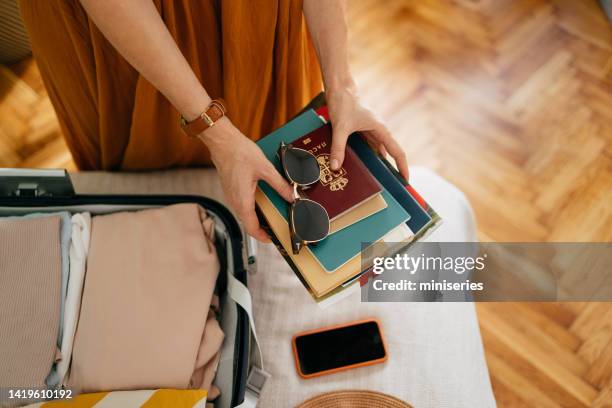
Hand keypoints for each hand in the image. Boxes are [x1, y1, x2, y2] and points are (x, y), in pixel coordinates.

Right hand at [199, 117, 293, 241]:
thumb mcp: (265, 169)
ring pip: (245, 214)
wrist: (223, 142)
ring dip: (257, 219)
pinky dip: (253, 209)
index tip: (274, 239)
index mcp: (243, 201)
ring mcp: (231, 196)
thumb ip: (279, 184)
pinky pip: (242, 205)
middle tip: (277, 228)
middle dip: (262, 229)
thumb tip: (292, 196)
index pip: (252, 229)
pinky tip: (262, 201)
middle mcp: (235, 202)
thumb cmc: (239, 153)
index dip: (263, 237)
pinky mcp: (231, 190)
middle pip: (248, 224)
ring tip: (272, 217)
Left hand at [327, 87, 408, 179]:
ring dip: (377, 164)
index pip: (397, 152)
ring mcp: (371, 131)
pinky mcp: (362, 130)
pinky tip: (359, 166)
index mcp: (381, 130)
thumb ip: (338, 148)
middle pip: (389, 154)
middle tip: (390, 187)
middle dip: (391, 170)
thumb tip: (336, 167)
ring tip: (375, 181)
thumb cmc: (344, 104)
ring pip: (377, 151)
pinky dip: (365, 157)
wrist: (339, 89)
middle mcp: (379, 131)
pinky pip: (367, 147)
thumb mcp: (340, 127)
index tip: (405, 181)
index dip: (403, 167)